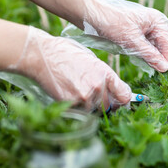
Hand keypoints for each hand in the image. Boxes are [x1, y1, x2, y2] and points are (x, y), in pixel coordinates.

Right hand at [7, 26, 131, 110]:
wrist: (42, 55)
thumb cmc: (67, 54)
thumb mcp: (92, 61)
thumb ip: (105, 77)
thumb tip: (115, 91)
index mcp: (106, 73)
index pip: (125, 96)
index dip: (123, 100)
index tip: (119, 102)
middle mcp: (98, 86)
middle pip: (110, 106)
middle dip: (105, 105)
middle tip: (95, 98)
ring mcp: (84, 96)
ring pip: (94, 111)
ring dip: (89, 106)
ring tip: (78, 92)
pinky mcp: (70, 103)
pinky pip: (80, 112)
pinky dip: (77, 107)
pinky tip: (69, 94)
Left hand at [82, 0, 167, 72]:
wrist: (94, 16)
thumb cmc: (113, 24)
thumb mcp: (131, 41)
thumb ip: (150, 54)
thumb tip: (164, 68)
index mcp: (156, 20)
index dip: (167, 57)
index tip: (163, 71)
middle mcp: (156, 23)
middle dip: (164, 55)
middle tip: (153, 65)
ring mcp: (150, 28)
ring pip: (161, 45)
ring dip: (156, 55)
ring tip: (146, 62)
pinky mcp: (143, 34)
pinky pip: (152, 46)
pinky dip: (150, 53)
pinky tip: (142, 58)